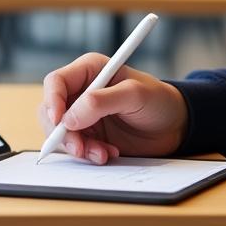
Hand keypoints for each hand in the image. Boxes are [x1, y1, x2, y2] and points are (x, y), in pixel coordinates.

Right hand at [38, 54, 187, 164]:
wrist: (175, 127)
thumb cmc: (159, 101)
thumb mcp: (135, 95)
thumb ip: (102, 102)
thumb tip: (69, 118)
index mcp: (89, 71)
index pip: (56, 82)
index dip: (53, 102)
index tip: (60, 122)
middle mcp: (81, 91)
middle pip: (51, 110)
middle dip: (62, 132)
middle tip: (79, 147)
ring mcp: (83, 114)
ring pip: (60, 132)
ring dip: (78, 147)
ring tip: (103, 153)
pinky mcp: (89, 134)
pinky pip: (75, 146)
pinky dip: (88, 154)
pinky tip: (108, 153)